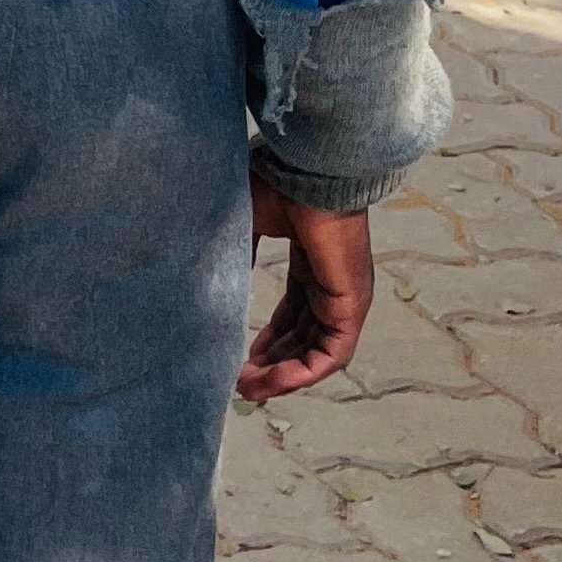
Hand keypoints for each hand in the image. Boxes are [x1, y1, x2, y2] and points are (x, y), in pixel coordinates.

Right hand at [239, 176, 374, 401]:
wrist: (307, 172)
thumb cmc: (277, 187)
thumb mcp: (244, 223)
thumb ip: (233, 254)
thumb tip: (209, 280)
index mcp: (310, 263)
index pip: (294, 312)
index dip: (269, 338)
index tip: (239, 357)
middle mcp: (331, 284)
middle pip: (304, 337)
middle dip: (272, 363)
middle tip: (239, 381)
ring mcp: (345, 297)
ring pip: (317, 353)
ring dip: (283, 376)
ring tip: (247, 390)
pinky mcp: (351, 307)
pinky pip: (330, 355)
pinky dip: (302, 373)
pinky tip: (270, 382)